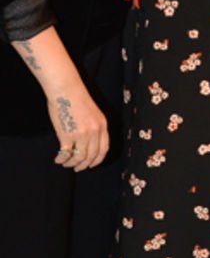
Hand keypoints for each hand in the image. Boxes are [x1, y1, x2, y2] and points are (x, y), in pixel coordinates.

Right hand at [12, 27, 108, 171]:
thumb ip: (93, 127)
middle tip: (76, 168)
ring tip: (65, 163)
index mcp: (102, 125)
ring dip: (71, 164)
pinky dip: (62, 159)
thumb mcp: (93, 113)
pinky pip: (66, 154)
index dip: (97, 160)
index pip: (103, 149)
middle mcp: (94, 131)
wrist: (66, 89)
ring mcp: (82, 134)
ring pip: (79, 157)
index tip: (91, 165)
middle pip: (92, 156)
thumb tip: (87, 143)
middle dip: (84, 165)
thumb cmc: (77, 98)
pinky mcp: (68, 136)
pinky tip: (58, 159)